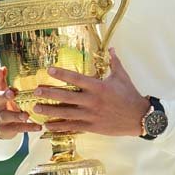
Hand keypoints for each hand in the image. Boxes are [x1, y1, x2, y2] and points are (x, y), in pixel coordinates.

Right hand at [0, 67, 40, 138]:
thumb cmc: (4, 103)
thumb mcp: (2, 92)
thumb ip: (2, 80)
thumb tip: (3, 67)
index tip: (2, 69)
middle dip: (4, 96)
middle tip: (12, 93)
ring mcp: (1, 118)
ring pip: (8, 116)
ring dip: (17, 115)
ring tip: (26, 115)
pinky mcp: (8, 129)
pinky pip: (19, 128)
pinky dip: (29, 127)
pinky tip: (39, 127)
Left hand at [33, 48, 149, 135]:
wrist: (139, 117)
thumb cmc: (130, 95)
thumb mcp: (123, 76)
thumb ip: (114, 62)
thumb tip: (111, 48)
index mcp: (99, 86)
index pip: (76, 78)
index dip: (62, 73)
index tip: (49, 70)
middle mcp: (92, 100)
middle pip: (66, 96)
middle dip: (49, 93)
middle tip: (35, 91)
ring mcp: (91, 114)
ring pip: (66, 113)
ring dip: (49, 111)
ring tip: (35, 108)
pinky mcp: (92, 126)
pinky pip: (72, 126)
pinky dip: (59, 127)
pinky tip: (47, 126)